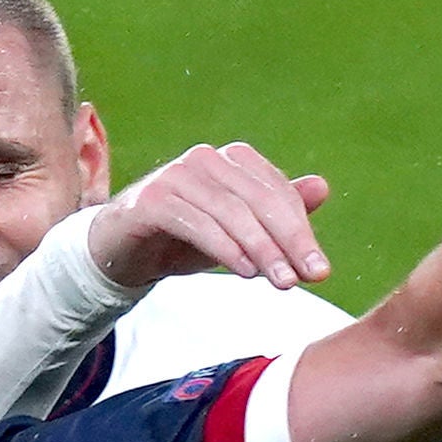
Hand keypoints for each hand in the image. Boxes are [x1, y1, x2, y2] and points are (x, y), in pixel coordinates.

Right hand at [87, 142, 331, 293]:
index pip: (277, 193)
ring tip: (282, 282)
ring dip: (262, 250)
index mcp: (232, 160)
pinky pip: (198, 223)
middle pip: (259, 201)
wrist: (119, 251)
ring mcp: (177, 175)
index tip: (320, 270)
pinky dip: (225, 248)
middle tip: (310, 277)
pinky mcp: (153, 199)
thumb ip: (276, 212)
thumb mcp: (237, 231)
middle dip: (289, 242)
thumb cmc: (183, 238)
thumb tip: (322, 187)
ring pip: (232, 213)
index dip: (302, 231)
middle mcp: (206, 159)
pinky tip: (245, 271)